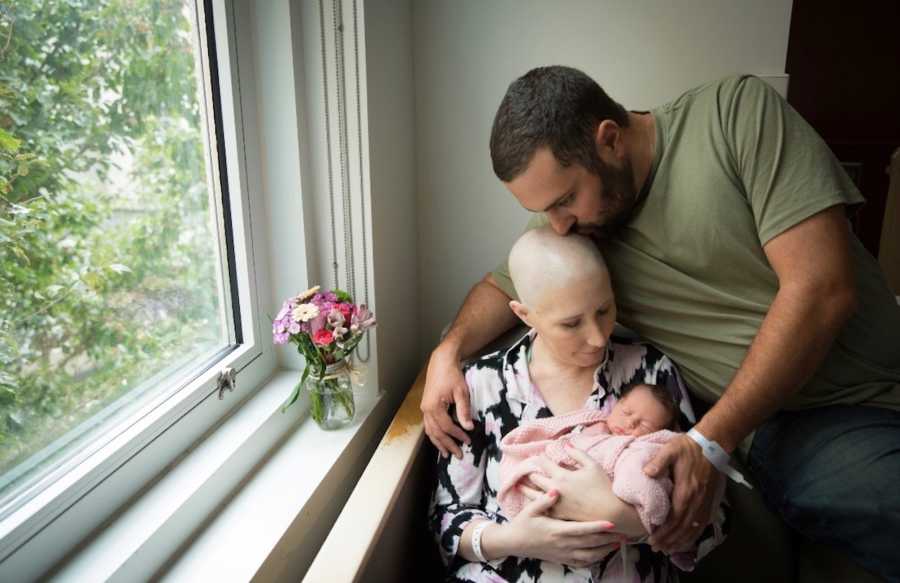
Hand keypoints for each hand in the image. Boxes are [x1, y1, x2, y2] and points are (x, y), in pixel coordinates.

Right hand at [420, 346, 472, 457]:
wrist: (441, 361)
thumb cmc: (452, 375)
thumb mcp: (461, 392)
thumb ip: (464, 411)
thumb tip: (469, 427)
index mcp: (434, 407)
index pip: (446, 427)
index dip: (457, 435)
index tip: (468, 441)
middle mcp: (426, 410)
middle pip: (436, 433)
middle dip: (447, 445)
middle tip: (458, 455)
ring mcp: (424, 408)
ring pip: (429, 431)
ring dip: (438, 443)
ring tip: (446, 454)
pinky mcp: (426, 406)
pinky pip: (428, 425)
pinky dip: (434, 434)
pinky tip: (439, 440)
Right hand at [489, 490, 619, 567]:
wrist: (514, 543)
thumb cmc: (523, 524)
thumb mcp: (530, 510)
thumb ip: (544, 500)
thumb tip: (556, 490)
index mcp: (556, 530)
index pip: (581, 529)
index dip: (597, 526)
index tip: (611, 522)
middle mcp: (562, 544)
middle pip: (590, 543)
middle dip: (608, 539)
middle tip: (624, 533)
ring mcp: (563, 554)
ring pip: (589, 555)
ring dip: (605, 550)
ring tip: (618, 543)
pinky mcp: (562, 559)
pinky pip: (582, 562)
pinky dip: (595, 559)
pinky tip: (603, 553)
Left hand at [522, 446, 613, 522]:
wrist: (610, 513)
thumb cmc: (603, 487)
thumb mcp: (593, 466)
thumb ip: (578, 453)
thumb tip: (567, 444)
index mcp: (562, 476)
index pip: (544, 463)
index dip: (540, 457)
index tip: (537, 455)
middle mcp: (555, 490)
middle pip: (535, 478)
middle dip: (531, 472)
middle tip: (525, 469)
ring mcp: (555, 504)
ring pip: (533, 495)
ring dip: (526, 488)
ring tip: (519, 486)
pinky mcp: (558, 516)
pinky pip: (542, 508)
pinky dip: (535, 503)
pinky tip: (532, 502)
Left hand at [644, 434, 720, 552]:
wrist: (712, 444)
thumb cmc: (688, 448)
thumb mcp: (671, 450)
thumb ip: (659, 462)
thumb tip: (647, 473)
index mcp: (686, 490)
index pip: (674, 518)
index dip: (664, 532)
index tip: (653, 539)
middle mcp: (697, 501)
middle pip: (683, 527)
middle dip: (670, 540)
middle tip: (657, 548)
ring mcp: (705, 502)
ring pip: (694, 528)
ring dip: (681, 541)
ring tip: (669, 549)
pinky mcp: (710, 501)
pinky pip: (703, 524)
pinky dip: (694, 534)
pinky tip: (687, 540)